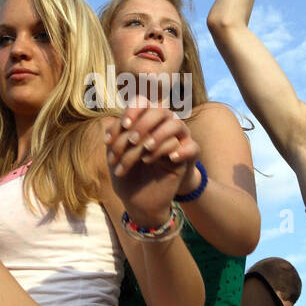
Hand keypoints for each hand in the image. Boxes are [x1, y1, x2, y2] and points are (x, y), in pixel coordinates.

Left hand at [105, 102, 199, 225]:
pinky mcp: (184, 158)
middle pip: (159, 111)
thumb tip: (117, 123)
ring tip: (145, 151)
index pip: (143, 103)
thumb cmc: (126, 176)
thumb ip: (116, 136)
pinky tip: (161, 160)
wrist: (139, 202)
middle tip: (131, 141)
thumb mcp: (115, 155)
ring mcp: (174, 142)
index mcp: (142, 124)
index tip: (123, 126)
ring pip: (176, 124)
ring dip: (159, 135)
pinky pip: (190, 147)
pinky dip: (174, 152)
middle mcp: (160, 129)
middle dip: (143, 124)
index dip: (134, 110)